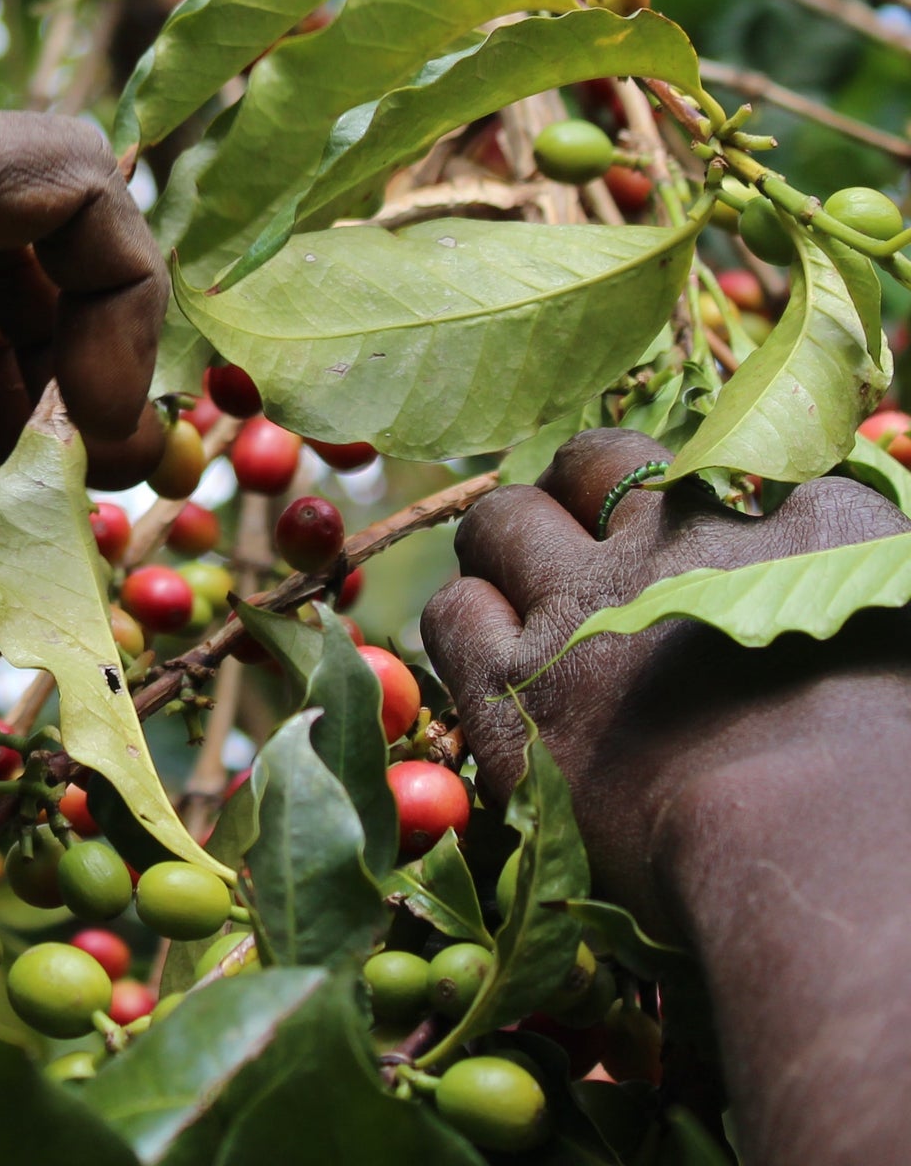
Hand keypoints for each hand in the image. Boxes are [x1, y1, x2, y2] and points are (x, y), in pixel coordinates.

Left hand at [423, 428, 910, 930]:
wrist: (833, 852)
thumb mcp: (908, 627)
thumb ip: (858, 588)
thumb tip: (822, 603)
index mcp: (801, 522)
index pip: (725, 470)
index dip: (693, 504)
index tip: (687, 538)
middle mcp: (679, 538)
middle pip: (593, 466)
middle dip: (578, 495)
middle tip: (573, 541)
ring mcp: (585, 603)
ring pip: (502, 523)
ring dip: (504, 546)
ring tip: (510, 583)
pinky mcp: (517, 684)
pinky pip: (453, 613)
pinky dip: (464, 622)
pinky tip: (484, 653)